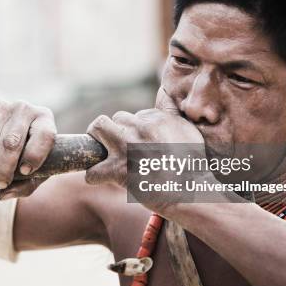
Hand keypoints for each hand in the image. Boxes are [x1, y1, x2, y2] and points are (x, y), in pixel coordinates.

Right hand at [0, 100, 56, 199]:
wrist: (6, 133)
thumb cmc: (26, 157)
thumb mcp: (35, 172)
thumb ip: (26, 185)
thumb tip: (3, 195)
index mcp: (44, 119)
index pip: (44, 136)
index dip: (34, 156)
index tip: (25, 172)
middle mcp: (24, 108)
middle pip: (11, 142)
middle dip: (3, 168)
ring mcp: (2, 106)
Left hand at [85, 87, 203, 188]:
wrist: (191, 192)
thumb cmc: (192, 166)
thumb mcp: (189, 132)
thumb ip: (173, 113)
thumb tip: (163, 93)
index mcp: (157, 119)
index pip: (137, 116)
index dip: (135, 130)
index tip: (140, 145)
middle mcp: (141, 128)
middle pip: (116, 117)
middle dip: (115, 130)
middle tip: (116, 145)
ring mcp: (127, 147)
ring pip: (98, 127)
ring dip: (97, 140)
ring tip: (101, 153)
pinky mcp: (119, 170)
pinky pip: (93, 169)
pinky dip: (95, 175)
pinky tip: (103, 177)